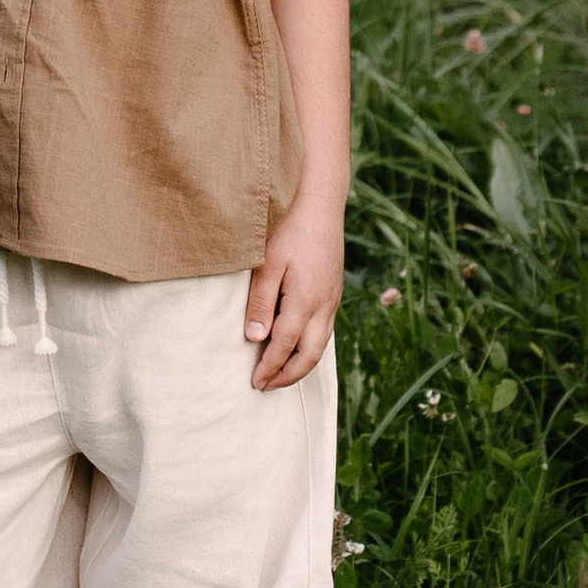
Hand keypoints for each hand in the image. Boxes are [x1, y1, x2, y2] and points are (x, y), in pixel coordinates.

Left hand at [244, 194, 344, 390]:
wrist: (319, 200)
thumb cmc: (287, 227)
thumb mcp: (267, 263)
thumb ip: (261, 302)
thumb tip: (255, 339)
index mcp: (306, 301)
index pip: (285, 346)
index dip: (269, 367)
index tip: (254, 383)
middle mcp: (324, 305)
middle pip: (309, 355)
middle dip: (288, 375)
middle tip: (266, 386)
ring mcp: (332, 298)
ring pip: (321, 344)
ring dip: (301, 363)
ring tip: (280, 373)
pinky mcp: (334, 290)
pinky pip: (325, 329)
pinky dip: (311, 346)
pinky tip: (298, 344)